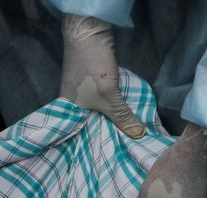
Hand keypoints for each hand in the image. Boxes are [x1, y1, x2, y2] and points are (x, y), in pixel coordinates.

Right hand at [60, 14, 144, 138]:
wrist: (88, 33)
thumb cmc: (93, 66)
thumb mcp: (110, 94)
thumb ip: (122, 116)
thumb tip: (138, 135)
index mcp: (68, 112)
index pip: (82, 136)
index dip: (96, 146)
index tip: (112, 155)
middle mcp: (71, 105)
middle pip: (90, 124)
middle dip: (106, 134)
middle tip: (123, 148)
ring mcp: (79, 93)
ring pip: (97, 113)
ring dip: (110, 120)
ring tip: (125, 134)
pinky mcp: (88, 83)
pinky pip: (100, 102)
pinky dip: (110, 107)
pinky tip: (121, 113)